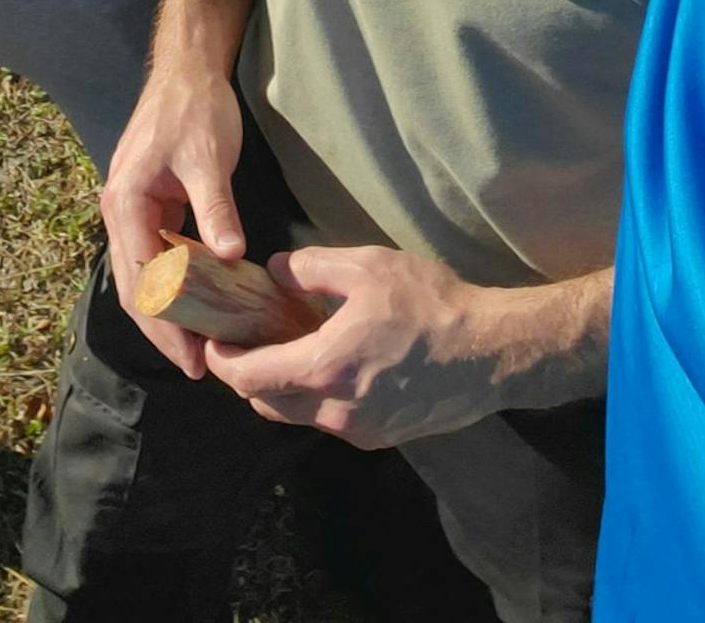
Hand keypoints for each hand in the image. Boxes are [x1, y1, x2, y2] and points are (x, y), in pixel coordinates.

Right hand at [101, 60, 245, 377]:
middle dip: (163, 330)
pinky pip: (156, 255)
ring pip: (143, 275)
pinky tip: (197, 304)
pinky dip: (173, 284)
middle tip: (195, 366)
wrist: (187, 68)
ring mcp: (131, 209)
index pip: (142, 281)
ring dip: (166, 312)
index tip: (192, 358)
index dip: (166, 325)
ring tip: (196, 346)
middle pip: (135, 286)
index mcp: (125, 203)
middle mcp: (119, 211)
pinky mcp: (148, 205)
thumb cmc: (194, 109)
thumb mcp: (209, 158)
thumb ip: (216, 208)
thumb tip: (231, 257)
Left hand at [206, 247, 501, 447]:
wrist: (490, 353)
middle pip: (267, 404)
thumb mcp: (368, 267)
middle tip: (249, 339)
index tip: (214, 342)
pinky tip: (331, 361)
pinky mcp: (381, 437)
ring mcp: (359, 431)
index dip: (224, 363)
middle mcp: (335, 412)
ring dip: (284, 386)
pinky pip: (330, 420)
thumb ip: (313, 268)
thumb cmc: (430, 304)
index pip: (250, 379)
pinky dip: (316, 395)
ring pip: (299, 415)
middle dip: (249, 376)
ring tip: (290, 345)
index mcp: (324, 369)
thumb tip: (277, 271)